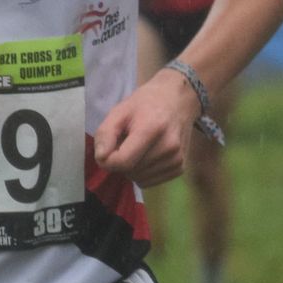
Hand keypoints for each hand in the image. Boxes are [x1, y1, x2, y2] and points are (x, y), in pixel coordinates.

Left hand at [92, 71, 195, 185]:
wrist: (178, 100)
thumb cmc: (146, 103)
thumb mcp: (120, 110)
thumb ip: (106, 133)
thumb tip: (101, 158)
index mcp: (152, 129)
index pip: (124, 161)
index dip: (108, 160)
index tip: (107, 150)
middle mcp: (168, 147)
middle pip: (130, 171)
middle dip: (121, 162)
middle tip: (127, 142)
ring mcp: (177, 159)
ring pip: (139, 179)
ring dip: (132, 168)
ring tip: (139, 147)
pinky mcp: (181, 168)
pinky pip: (150, 182)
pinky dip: (144, 173)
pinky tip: (148, 155)